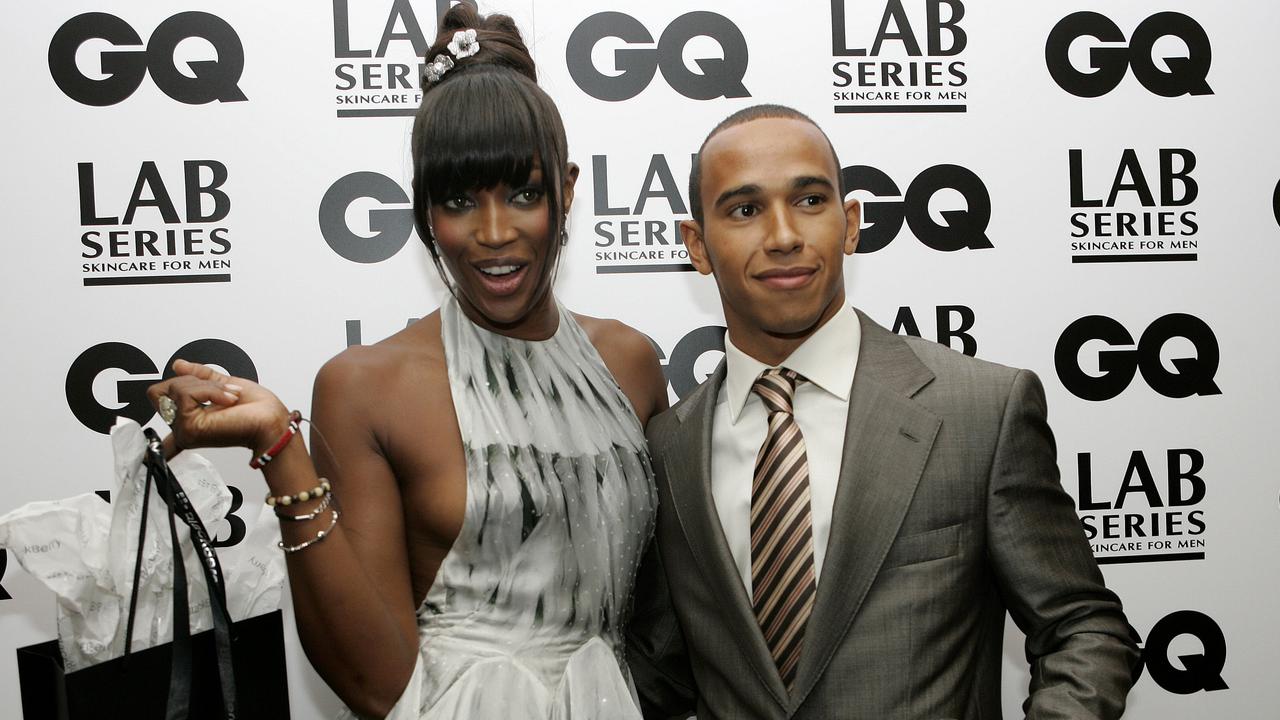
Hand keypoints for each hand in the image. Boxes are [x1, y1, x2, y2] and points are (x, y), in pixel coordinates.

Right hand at [147, 359, 290, 456]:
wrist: (271, 420)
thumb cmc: (258, 409)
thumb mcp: (223, 384)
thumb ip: (199, 375)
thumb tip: (179, 365)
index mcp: (190, 420)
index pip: (161, 423)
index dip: (159, 433)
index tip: (163, 444)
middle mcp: (183, 428)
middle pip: (161, 390)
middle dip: (193, 381)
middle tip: (219, 392)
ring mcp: (183, 429)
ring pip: (176, 388)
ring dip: (208, 386)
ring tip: (227, 397)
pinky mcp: (188, 427)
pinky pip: (186, 393)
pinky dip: (210, 390)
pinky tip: (226, 401)